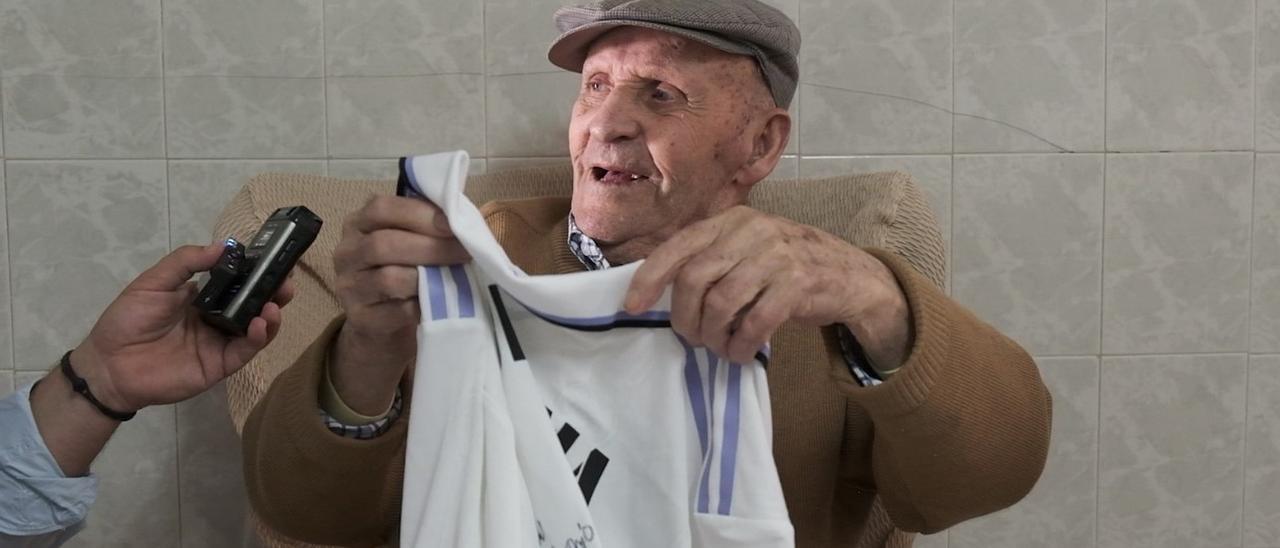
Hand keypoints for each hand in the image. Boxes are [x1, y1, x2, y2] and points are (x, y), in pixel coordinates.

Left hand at [72, 242, 293, 412]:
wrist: (110, 365)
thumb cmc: (127, 321)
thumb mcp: (153, 283)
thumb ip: (186, 262)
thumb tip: (223, 246)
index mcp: (202, 298)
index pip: (237, 283)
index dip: (256, 272)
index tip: (274, 259)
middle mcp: (216, 319)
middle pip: (254, 305)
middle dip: (274, 291)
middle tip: (287, 280)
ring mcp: (220, 343)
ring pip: (256, 328)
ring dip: (272, 314)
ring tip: (277, 301)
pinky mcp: (220, 365)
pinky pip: (245, 350)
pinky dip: (258, 337)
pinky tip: (260, 323)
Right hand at [330, 195, 469, 413]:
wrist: (382, 328)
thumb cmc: (404, 274)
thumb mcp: (410, 244)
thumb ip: (428, 227)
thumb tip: (467, 219)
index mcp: (358, 224)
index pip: (381, 209)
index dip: (419, 213)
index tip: (452, 224)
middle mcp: (346, 253)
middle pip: (383, 244)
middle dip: (431, 247)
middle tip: (465, 252)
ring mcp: (349, 288)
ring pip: (389, 278)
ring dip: (429, 276)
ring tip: (458, 276)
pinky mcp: (360, 320)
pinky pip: (397, 311)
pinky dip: (424, 306)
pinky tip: (442, 303)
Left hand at [624, 206, 911, 367]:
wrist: (849, 275)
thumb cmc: (786, 267)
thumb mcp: (747, 250)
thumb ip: (710, 261)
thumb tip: (658, 292)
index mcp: (731, 221)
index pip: (679, 246)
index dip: (650, 277)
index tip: (633, 306)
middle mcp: (751, 231)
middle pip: (694, 279)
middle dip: (684, 318)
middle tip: (692, 338)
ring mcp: (777, 255)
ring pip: (721, 303)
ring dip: (713, 336)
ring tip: (719, 347)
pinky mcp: (798, 283)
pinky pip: (755, 322)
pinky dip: (741, 344)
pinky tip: (741, 353)